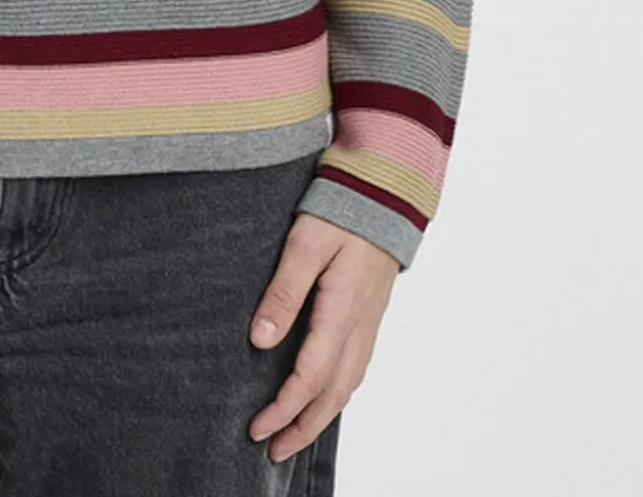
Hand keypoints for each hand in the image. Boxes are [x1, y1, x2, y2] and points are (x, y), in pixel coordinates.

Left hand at [247, 213, 399, 462]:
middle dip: (302, 427)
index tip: (257, 428)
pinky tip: (323, 397)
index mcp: (342, 312)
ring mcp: (369, 323)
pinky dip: (337, 393)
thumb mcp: (304, 243)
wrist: (385, 191)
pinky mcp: (370, 315)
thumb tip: (260, 342)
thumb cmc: (340, 210)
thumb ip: (283, 291)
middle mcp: (360, 326)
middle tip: (273, 451)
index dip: (283, 408)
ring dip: (320, 416)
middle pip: (333, 394)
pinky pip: (356, 368)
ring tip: (293, 435)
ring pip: (347, 385)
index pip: (310, 378)